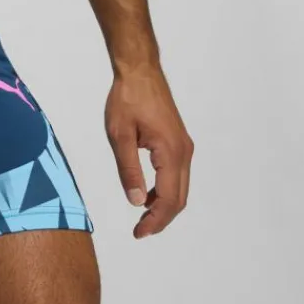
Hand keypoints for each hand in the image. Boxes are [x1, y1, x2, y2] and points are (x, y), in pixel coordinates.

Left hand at [105, 65, 192, 237]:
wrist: (139, 71)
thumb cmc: (128, 98)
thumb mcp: (120, 134)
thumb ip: (128, 169)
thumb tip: (135, 201)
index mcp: (171, 152)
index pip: (168, 198)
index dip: (155, 220)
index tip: (138, 233)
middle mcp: (184, 152)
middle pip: (179, 198)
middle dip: (161, 218)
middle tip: (140, 231)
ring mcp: (184, 146)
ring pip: (180, 187)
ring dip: (164, 204)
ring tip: (141, 216)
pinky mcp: (179, 141)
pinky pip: (176, 174)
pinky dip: (165, 189)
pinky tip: (146, 193)